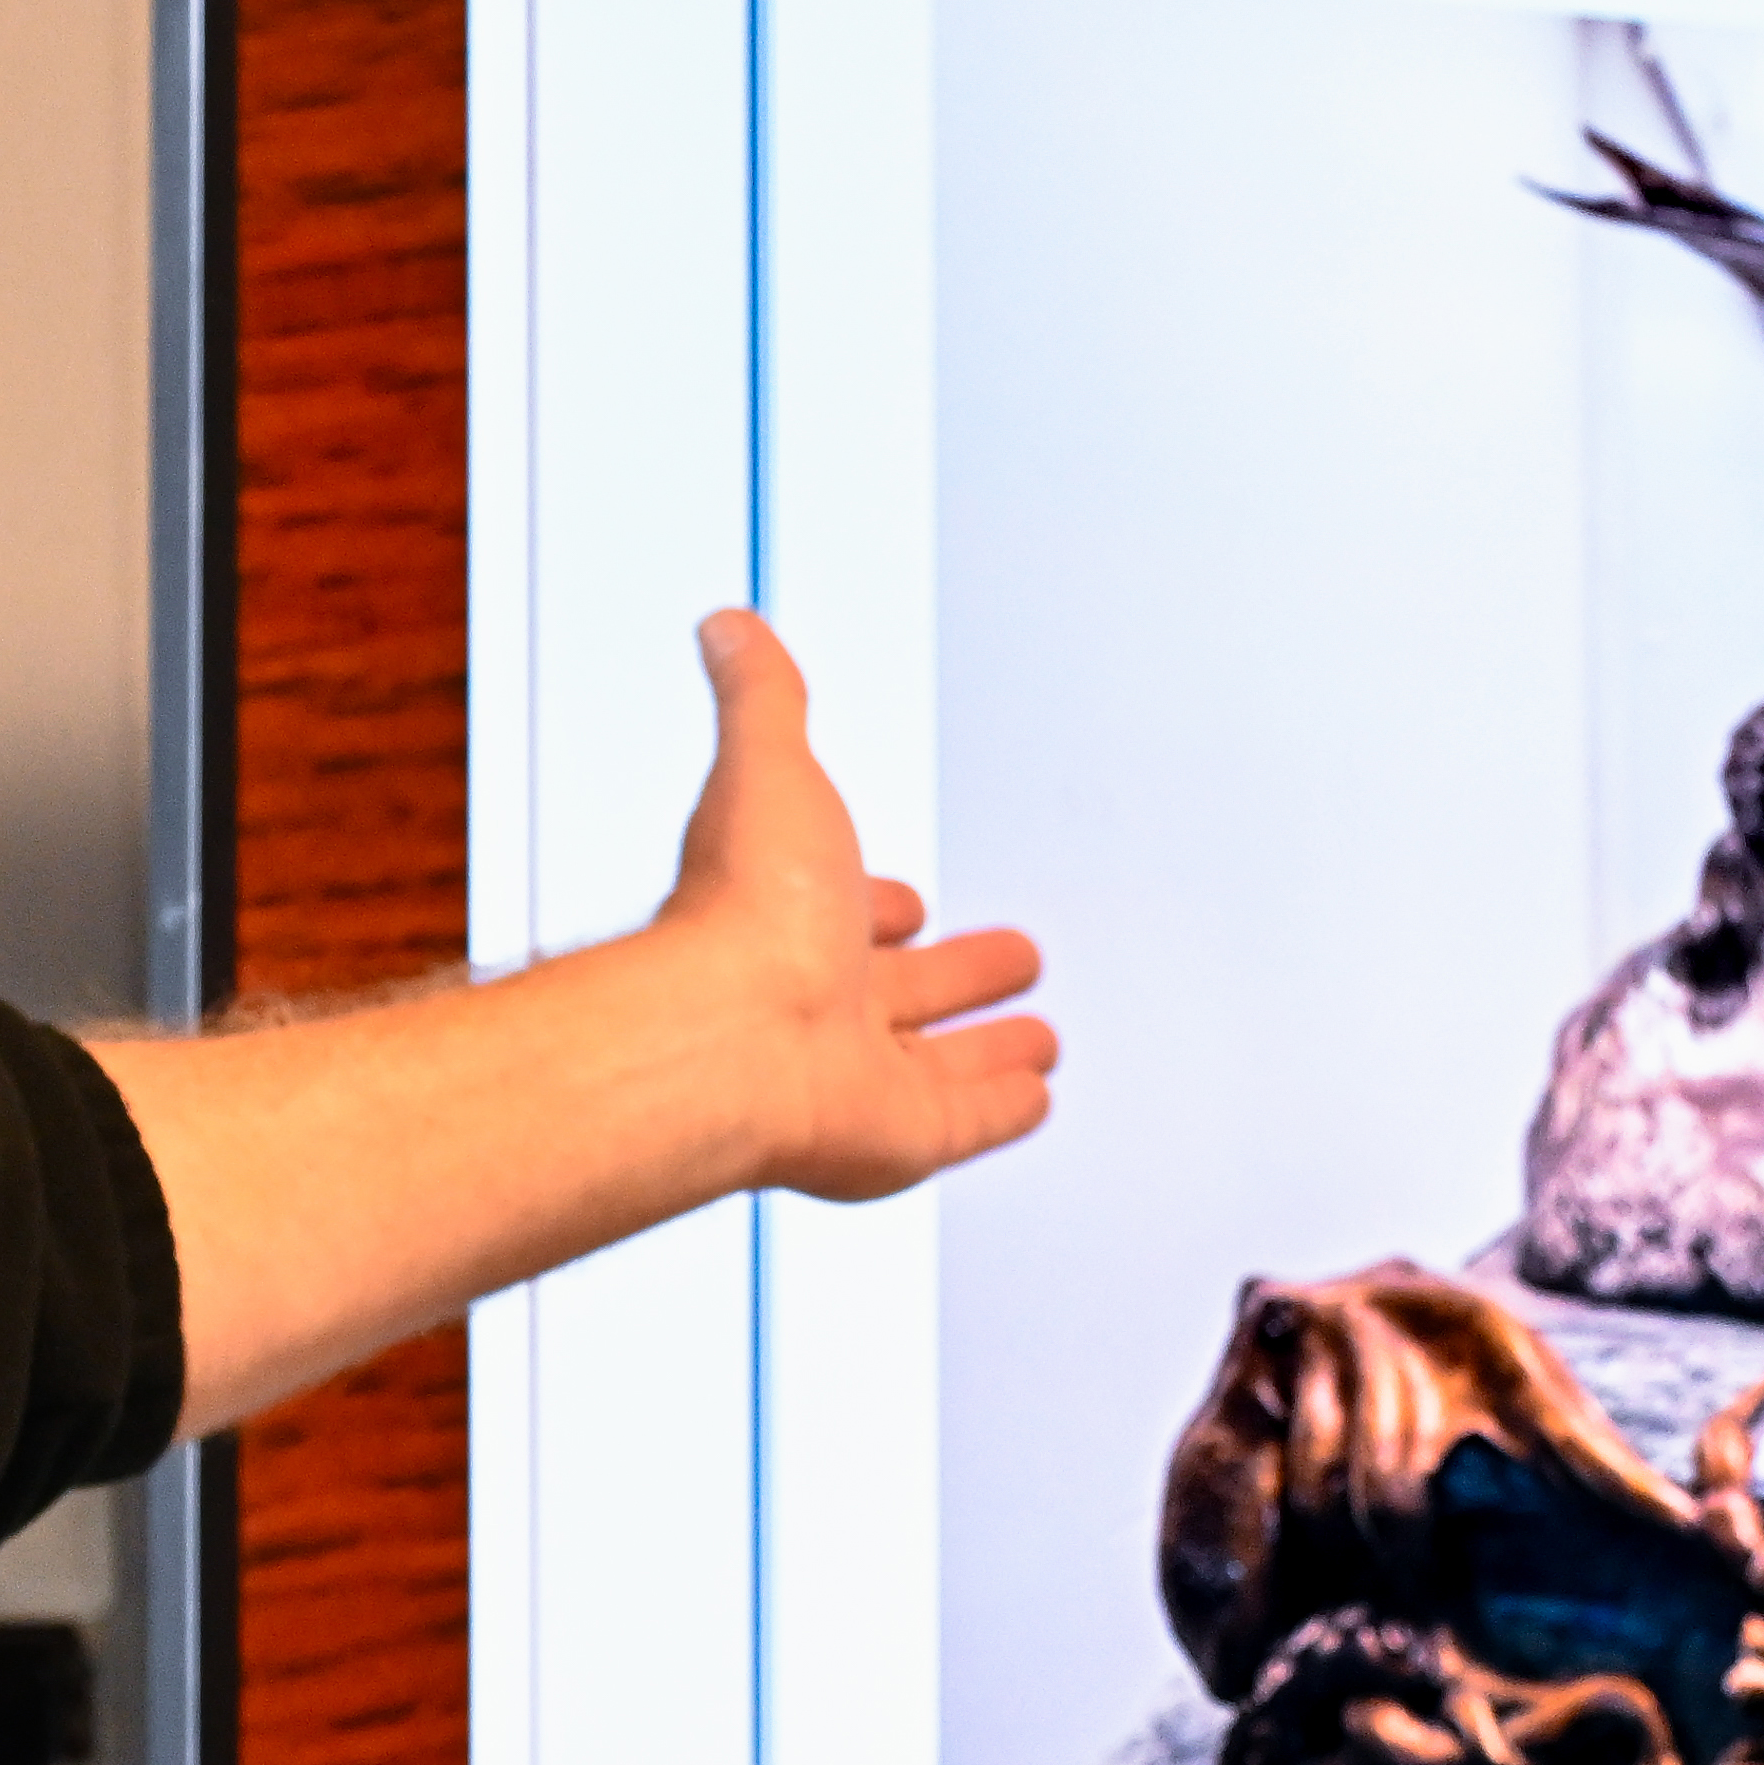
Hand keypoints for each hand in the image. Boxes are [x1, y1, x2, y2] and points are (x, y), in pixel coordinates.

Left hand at [653, 610, 1053, 1202]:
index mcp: (791, 915)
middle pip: (903, 992)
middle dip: (954, 976)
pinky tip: (1032, 1097)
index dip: (877, 905)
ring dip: (986, 1048)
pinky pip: (965, 1123)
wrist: (732, 1032)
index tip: (904, 902)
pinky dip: (1001, 1111)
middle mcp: (820, 997)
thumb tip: (726, 629)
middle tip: (1004, 960)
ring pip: (935, 1064)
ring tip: (1036, 1038)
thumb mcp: (768, 765)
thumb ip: (762, 697)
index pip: (844, 910)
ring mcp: (858, 1073)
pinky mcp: (900, 1135)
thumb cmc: (739, 912)